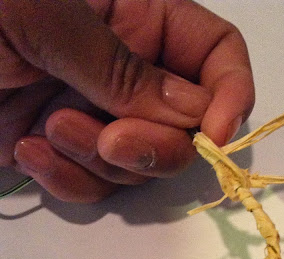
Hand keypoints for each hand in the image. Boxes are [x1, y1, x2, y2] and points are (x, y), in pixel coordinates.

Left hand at [0, 0, 253, 201]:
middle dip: (155, 145)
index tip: (215, 135)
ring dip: (100, 162)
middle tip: (112, 141)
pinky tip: (25, 151)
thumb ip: (124, 68)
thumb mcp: (44, 15)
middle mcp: (125, 69)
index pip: (216, 54)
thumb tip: (193, 116)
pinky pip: (94, 187)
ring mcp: (94, 115)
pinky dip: (68, 182)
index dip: (230, 94)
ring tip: (45, 128)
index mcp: (135, 14)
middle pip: (186, 127)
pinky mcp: (62, 152)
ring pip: (140, 166)